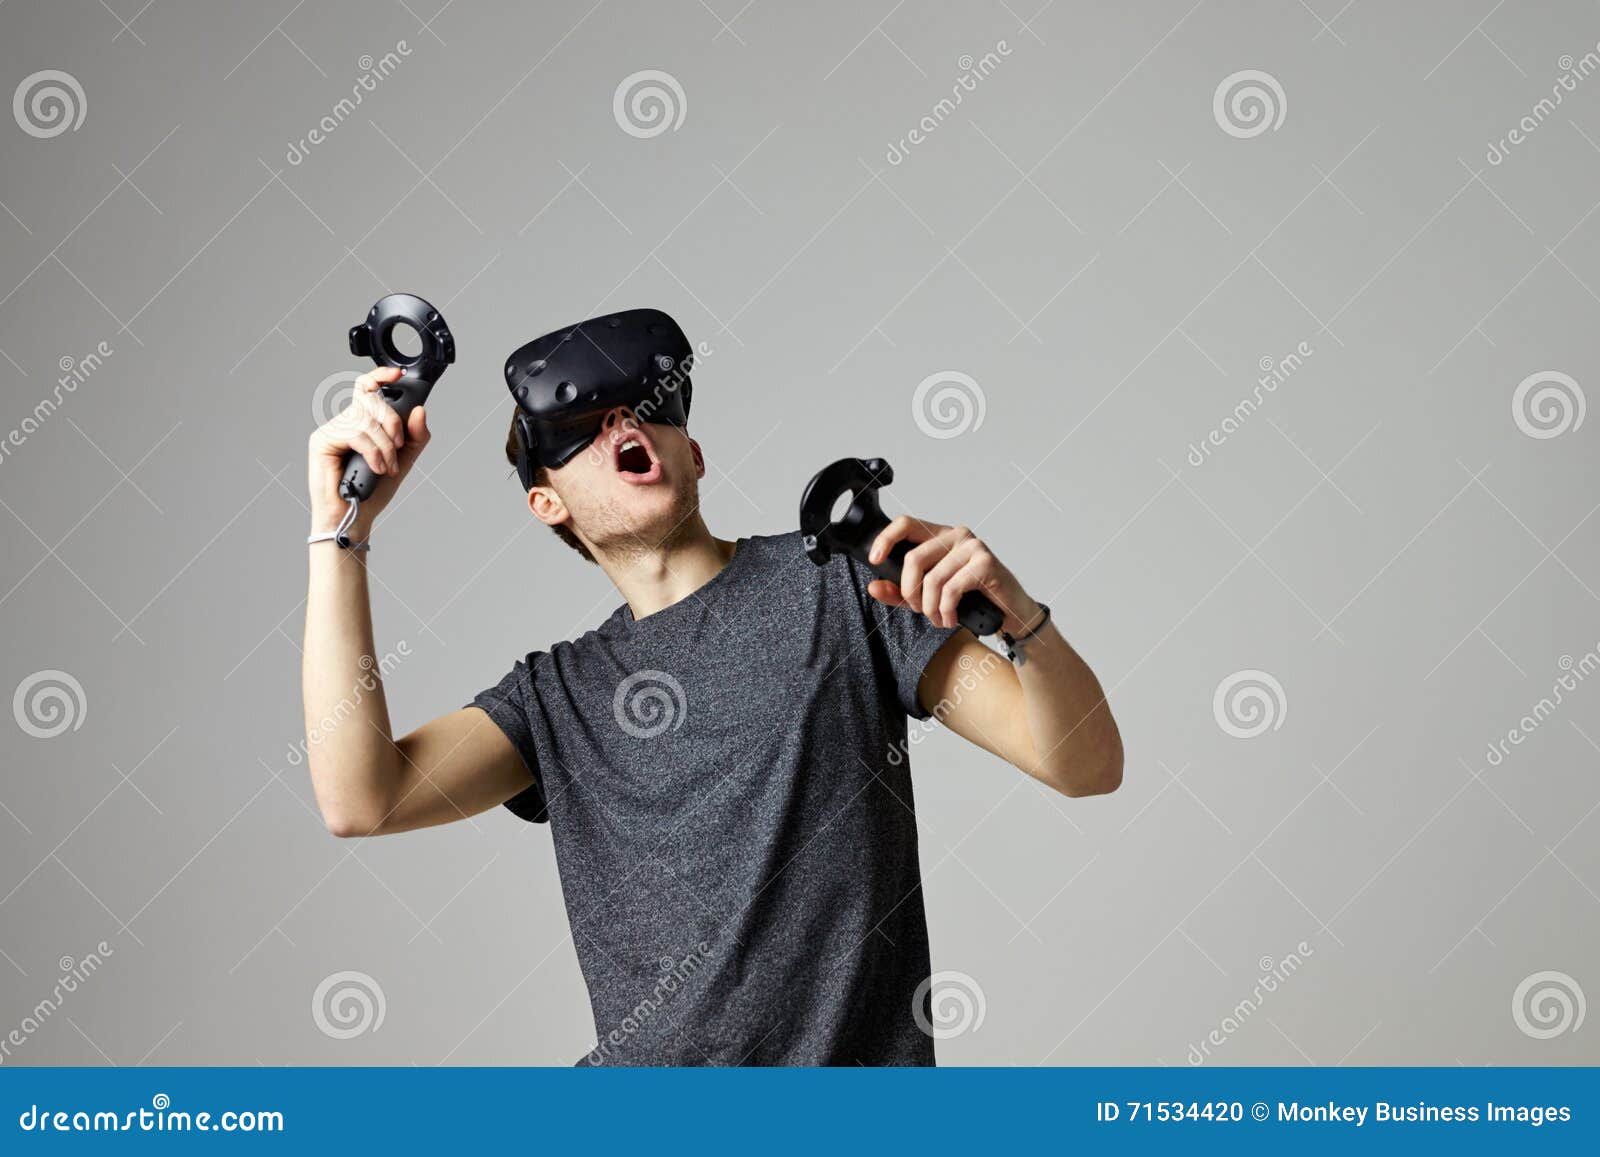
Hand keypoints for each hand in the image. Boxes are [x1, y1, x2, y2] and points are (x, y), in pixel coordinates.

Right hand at [307, 367, 430, 535]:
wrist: (356, 516)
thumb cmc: (374, 491)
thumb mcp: (403, 460)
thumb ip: (414, 436)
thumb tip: (419, 410)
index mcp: (363, 421)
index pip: (367, 388)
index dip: (381, 375)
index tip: (399, 374)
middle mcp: (346, 420)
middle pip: (371, 399)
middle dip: (393, 423)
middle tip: (398, 446)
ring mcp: (332, 429)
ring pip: (366, 420)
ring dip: (385, 447)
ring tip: (387, 467)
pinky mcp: (322, 440)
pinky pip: (355, 433)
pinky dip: (372, 451)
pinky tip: (376, 467)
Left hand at [867, 516, 1040, 633]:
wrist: (1009, 613)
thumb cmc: (971, 600)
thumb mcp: (927, 598)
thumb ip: (899, 593)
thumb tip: (874, 587)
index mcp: (939, 536)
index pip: (906, 523)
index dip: (886, 538)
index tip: (874, 559)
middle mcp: (956, 535)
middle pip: (914, 558)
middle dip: (910, 593)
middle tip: (919, 610)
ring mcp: (973, 546)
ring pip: (932, 579)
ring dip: (930, 608)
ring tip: (939, 619)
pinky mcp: (985, 562)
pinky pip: (951, 589)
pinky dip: (946, 610)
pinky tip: (951, 618)